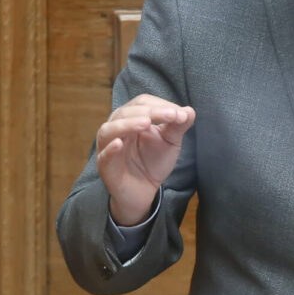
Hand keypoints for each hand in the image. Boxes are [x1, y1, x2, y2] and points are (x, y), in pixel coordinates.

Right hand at [95, 95, 194, 225]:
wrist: (145, 191)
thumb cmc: (154, 161)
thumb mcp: (170, 142)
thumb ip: (178, 126)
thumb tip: (189, 111)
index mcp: (131, 118)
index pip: (141, 103)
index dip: (160, 105)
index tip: (180, 113)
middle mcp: (116, 128)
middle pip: (126, 112)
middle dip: (149, 112)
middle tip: (171, 116)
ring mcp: (108, 147)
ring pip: (109, 130)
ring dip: (127, 124)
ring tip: (146, 123)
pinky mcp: (105, 167)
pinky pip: (103, 156)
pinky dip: (110, 149)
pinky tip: (119, 144)